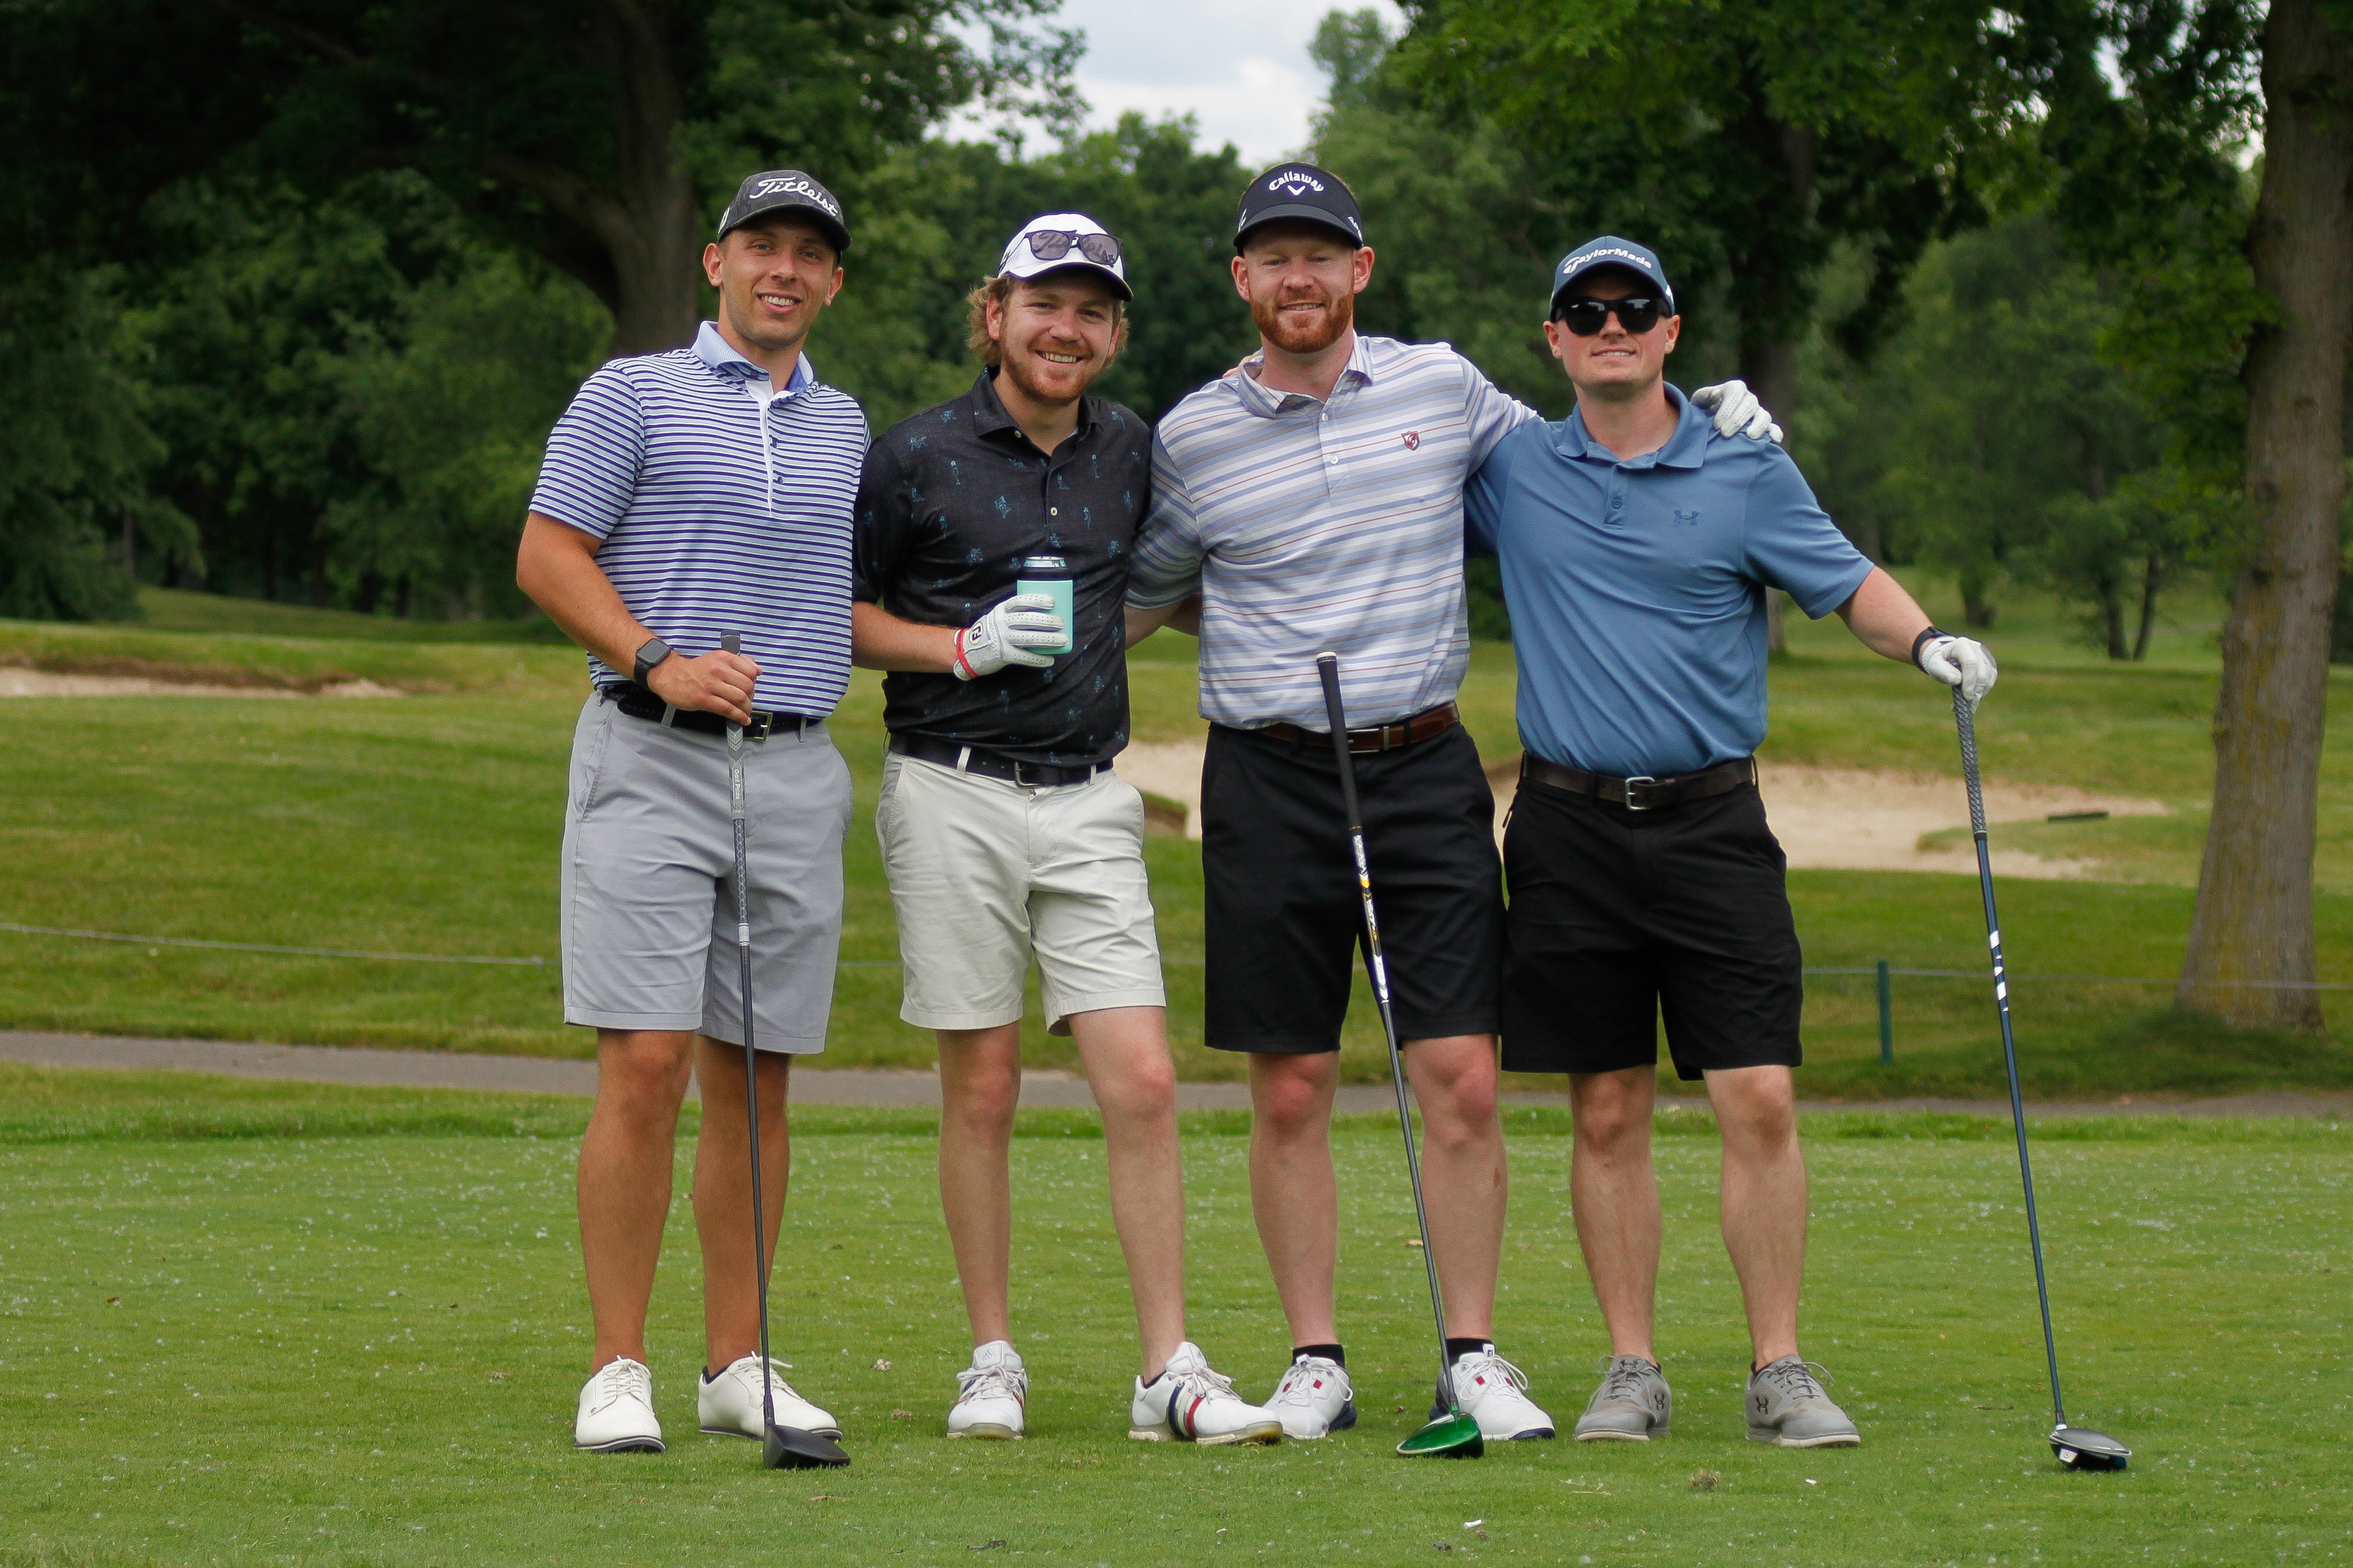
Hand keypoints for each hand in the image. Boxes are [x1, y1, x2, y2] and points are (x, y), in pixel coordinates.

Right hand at [645, 647, 760, 722]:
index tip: (751, 688)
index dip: (754, 682)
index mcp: (724, 658)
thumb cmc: (694, 669)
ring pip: (740, 698)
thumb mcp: (716, 659)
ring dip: (746, 708)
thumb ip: (738, 662)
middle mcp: (719, 669)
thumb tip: (758, 669)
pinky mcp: (704, 699)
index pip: (750, 671)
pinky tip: (743, 720)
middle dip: (751, 697)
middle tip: (747, 701)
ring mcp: (711, 684)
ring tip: (745, 712)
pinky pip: (728, 709)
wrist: (669, 675)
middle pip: (747, 686)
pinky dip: (739, 717)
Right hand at [953, 594, 1063, 679]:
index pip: (1020, 601)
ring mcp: (1002, 639)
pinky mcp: (1003, 655)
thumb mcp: (997, 617)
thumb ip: (1014, 614)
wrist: (967, 651)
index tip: (1052, 602)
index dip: (1036, 600)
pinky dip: (1039, 659)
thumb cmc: (989, 632)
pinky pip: (1025, 657)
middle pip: (1027, 620)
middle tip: (1062, 623)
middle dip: (1047, 620)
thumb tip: (1044, 614)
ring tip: (1064, 640)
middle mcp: (1000, 623)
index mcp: (1000, 610)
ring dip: (1049, 639)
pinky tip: (1050, 660)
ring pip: (1029, 638)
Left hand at [1689, 378, 1783, 444]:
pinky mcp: (1764, 426)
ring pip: (1764, 416)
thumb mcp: (1699, 402)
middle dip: (1738, 420)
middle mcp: (1749, 399)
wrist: (1708, 426)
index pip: (1735, 393)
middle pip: (1750, 405)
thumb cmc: (1703, 412)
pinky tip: (1775, 441)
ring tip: (1750, 437)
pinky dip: (1775, 433)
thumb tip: (1716, 394)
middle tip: (1725, 434)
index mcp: (1734, 389)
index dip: (1727, 408)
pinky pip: (1774, 428)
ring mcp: (1758, 412)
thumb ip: (1704, 396)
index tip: (1716, 425)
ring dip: (1758, 426)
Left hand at [1918, 634, 1997, 710]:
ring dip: (1982, 692)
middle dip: (1977, 690)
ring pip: (1990, 676)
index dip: (1970, 681)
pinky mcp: (1990, 663)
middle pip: (1982, 671)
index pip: (1970, 663)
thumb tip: (1958, 680)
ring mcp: (1985, 654)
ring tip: (1970, 704)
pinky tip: (1975, 697)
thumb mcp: (1935, 666)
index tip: (1966, 696)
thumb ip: (1943, 672)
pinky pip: (1992, 678)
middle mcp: (1976, 647)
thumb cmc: (1939, 662)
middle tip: (1969, 705)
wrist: (1945, 657)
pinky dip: (1985, 690)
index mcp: (1961, 644)